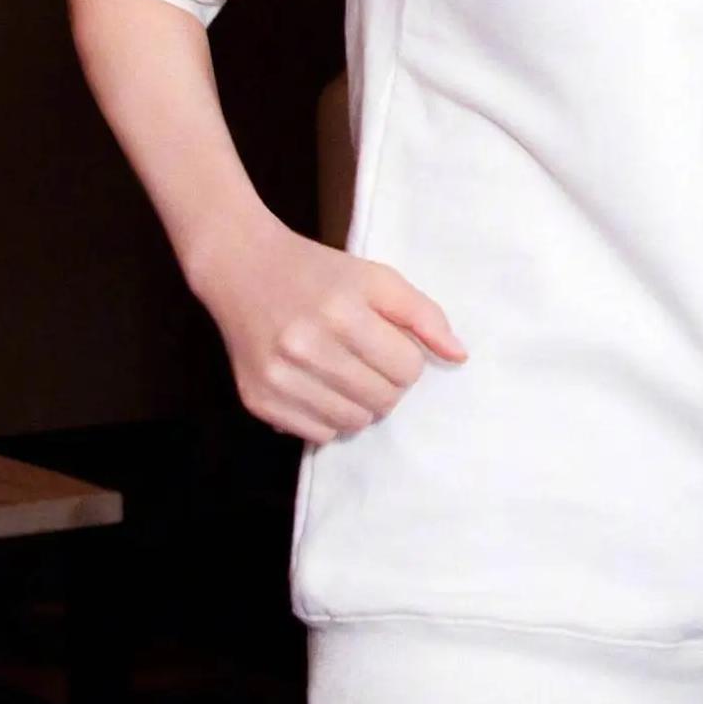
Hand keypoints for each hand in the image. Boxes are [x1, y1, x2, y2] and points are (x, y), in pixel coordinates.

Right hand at [190, 219, 467, 443]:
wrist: (242, 268)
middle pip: (383, 400)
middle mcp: (305, 347)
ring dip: (359, 405)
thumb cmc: (320, 274)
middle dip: (386, 384)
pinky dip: (326, 418)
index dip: (406, 359)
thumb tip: (460, 356)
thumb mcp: (377, 279)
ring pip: (353, 424)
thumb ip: (424, 315)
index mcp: (342, 312)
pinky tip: (316, 387)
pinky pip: (317, 435)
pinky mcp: (256, 399)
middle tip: (367, 361)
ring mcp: (277, 377)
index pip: (407, 369)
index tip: (387, 344)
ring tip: (343, 374)